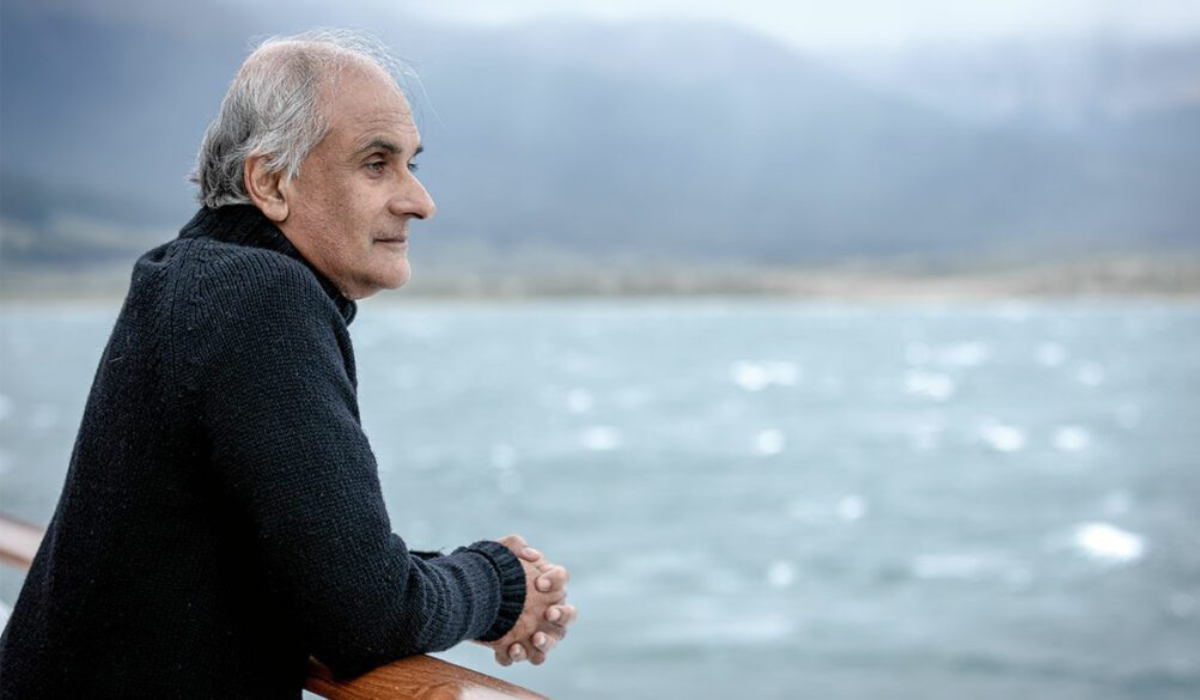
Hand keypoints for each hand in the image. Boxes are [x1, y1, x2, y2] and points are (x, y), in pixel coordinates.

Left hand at [487, 535, 574, 665]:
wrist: (467, 595)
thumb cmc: (491, 572)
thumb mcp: (498, 552)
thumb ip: (514, 545)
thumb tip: (528, 553)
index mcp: (545, 584)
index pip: (561, 579)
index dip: (555, 581)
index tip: (539, 582)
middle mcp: (546, 610)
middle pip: (567, 616)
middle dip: (562, 615)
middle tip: (549, 613)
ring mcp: (534, 631)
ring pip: (549, 643)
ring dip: (546, 643)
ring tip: (535, 638)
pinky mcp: (515, 646)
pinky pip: (523, 656)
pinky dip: (518, 655)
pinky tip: (509, 649)